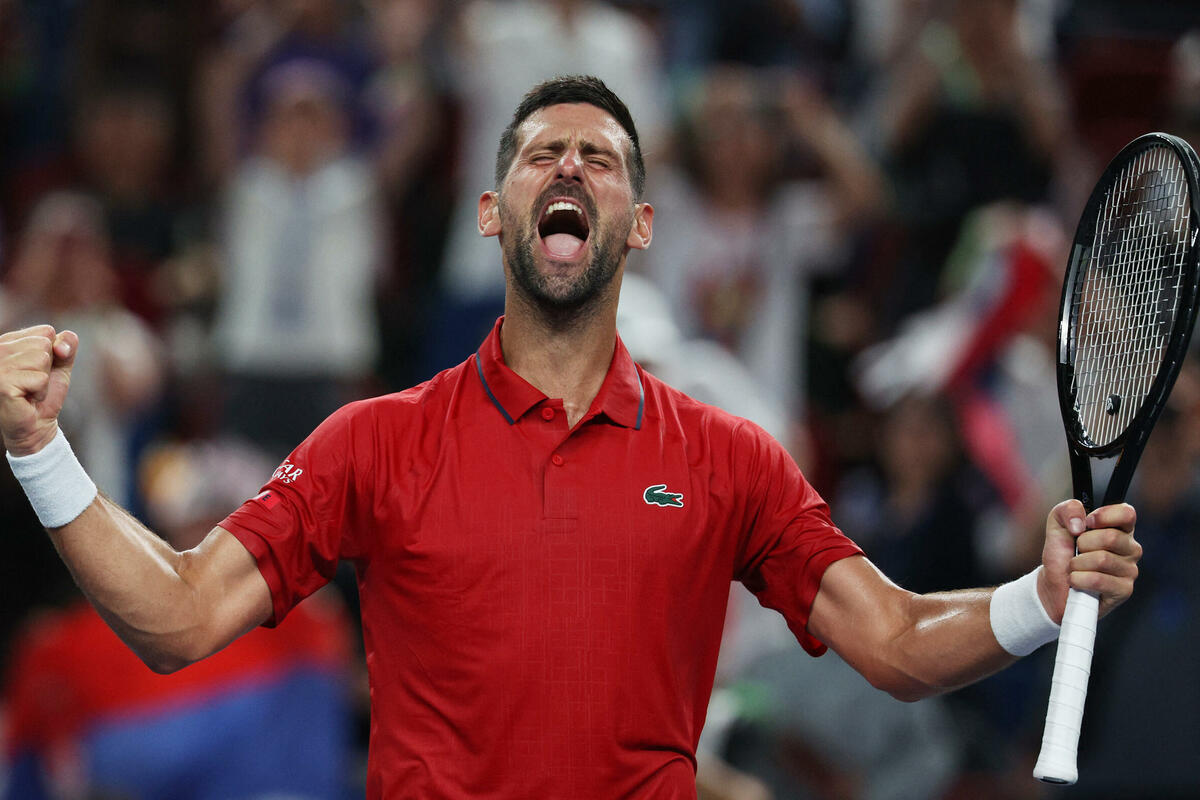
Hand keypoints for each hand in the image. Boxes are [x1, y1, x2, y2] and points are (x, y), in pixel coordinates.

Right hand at [0, 325, 78, 455]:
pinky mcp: (3, 383)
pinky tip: (27, 398)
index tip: (38, 369)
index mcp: (8, 341)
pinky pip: (40, 378)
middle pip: (44, 343)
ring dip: (43, 379)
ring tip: (30, 389)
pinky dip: (41, 390)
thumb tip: (61, 345)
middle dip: (48, 366)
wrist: (36, 425)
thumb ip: (67, 346)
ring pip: (42, 358)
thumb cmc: (44, 394)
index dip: (53, 352)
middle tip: (33, 382)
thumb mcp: (60, 365)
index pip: (45, 331)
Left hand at [1037, 500, 1140, 622]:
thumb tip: (1080, 523)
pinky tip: (1077, 582)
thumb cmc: (1061, 555)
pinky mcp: (1124, 590)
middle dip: (1083, 544)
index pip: (1127, 513)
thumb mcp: (1057, 525)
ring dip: (1077, 564)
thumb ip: (1068, 510)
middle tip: (1077, 551)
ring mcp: (1130, 570)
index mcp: (1119, 528)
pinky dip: (1078, 579)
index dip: (1104, 516)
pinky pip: (1098, 580)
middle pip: (1111, 537)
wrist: (1053, 585)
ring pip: (1102, 559)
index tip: (1086, 524)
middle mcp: (1130, 548)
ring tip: (1075, 568)